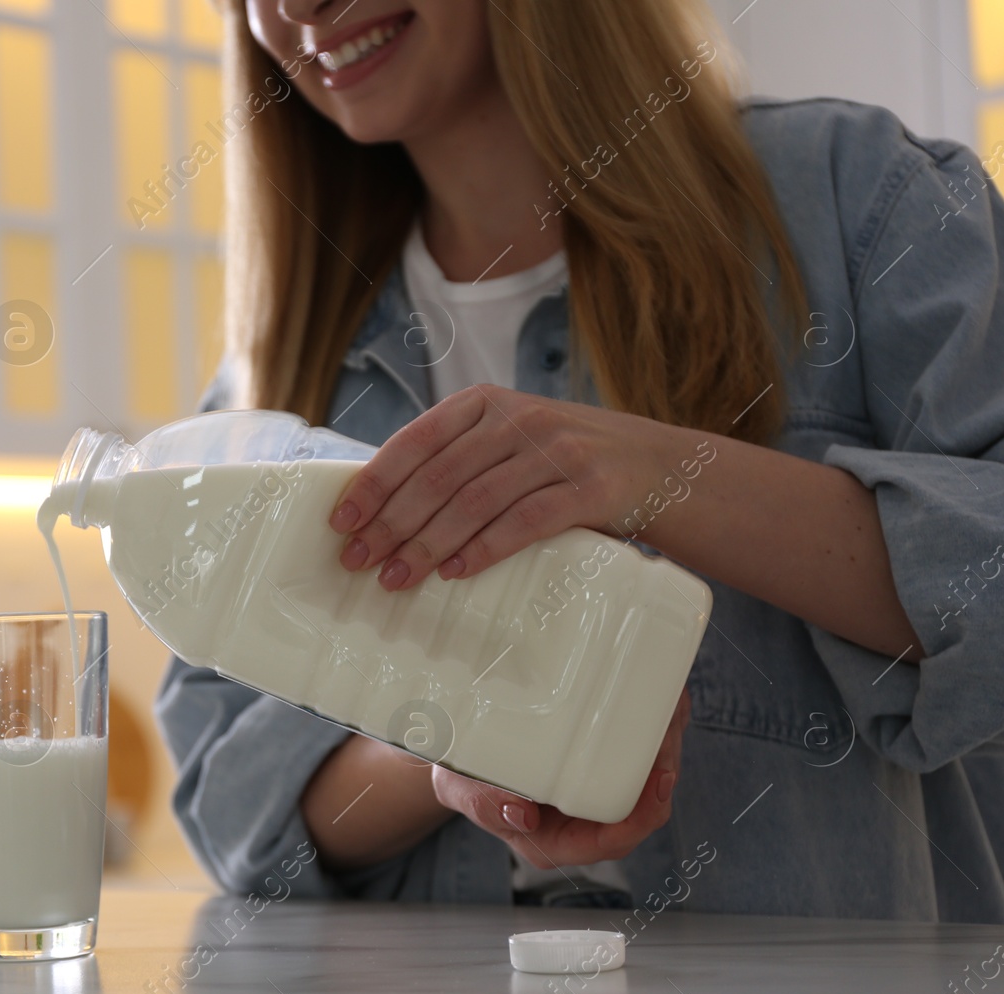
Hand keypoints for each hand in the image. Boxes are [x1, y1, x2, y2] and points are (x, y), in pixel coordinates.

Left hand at [328, 385, 691, 589]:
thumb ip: (458, 461)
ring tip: (396, 578)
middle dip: (391, 523)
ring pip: (475, 501)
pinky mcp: (591, 487)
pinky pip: (526, 521)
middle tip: (358, 562)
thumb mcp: (510, 443)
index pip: (415, 441)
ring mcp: (557, 450)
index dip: (374, 483)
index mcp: (485, 404)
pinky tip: (455, 572)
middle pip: (438, 477)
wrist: (661, 467)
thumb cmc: (565, 464)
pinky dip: (485, 549)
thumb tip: (380, 511)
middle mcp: (518, 419)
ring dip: (427, 544)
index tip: (341, 521)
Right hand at [430, 687, 689, 867]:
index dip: (640, 821)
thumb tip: (521, 815)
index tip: (653, 788)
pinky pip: (644, 743)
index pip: (610, 841)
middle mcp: (587, 817)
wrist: (459, 744)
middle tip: (663, 730)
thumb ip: (483, 804)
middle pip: (643, 805)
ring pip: (651, 770)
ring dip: (665, 739)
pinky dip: (658, 720)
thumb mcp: (459, 788)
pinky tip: (658, 694)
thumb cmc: (462, 772)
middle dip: (661, 768)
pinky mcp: (606, 755)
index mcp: (558, 838)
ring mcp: (599, 785)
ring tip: (665, 704)